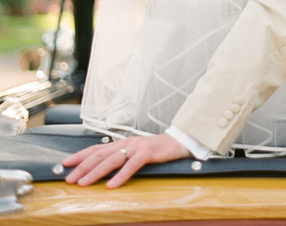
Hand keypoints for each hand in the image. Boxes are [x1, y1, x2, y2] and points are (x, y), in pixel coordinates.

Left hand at [63, 133, 189, 187]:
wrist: (178, 142)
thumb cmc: (156, 149)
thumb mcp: (135, 152)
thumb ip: (121, 157)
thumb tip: (103, 168)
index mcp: (122, 143)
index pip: (96, 148)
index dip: (80, 155)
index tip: (65, 164)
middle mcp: (126, 143)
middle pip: (100, 154)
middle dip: (82, 167)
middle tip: (70, 179)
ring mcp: (137, 147)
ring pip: (112, 159)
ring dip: (96, 172)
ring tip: (84, 183)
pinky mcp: (148, 152)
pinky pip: (132, 165)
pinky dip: (121, 176)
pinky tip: (112, 185)